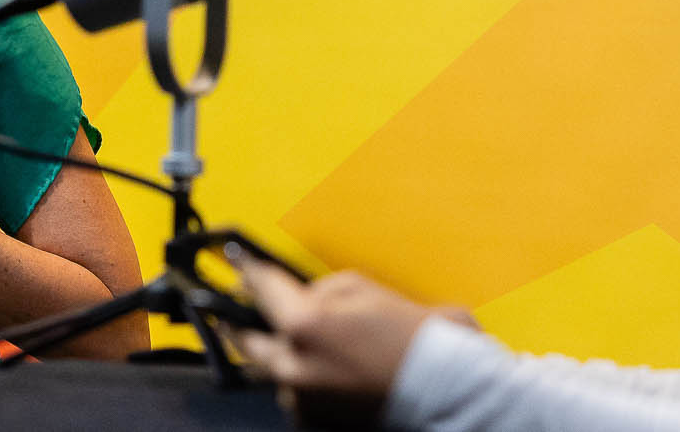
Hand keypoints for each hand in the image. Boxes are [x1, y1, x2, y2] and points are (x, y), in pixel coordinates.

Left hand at [234, 258, 436, 427]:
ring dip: (282, 355)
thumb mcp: (365, 289)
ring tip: (311, 345)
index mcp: (303, 325)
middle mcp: (293, 366)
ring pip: (274, 370)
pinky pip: (295, 393)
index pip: (261, 288)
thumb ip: (322, 291)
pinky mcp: (312, 421)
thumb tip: (304, 298)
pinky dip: (303, 380)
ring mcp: (300, 399)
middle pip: (248, 339)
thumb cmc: (410, 337)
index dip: (249, 272)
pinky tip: (328, 370)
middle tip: (239, 311)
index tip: (240, 264)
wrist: (440, 388)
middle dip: (244, 323)